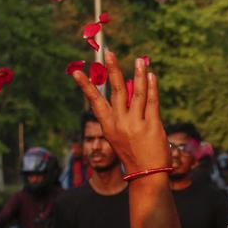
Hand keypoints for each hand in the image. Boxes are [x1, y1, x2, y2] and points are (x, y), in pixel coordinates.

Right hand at [72, 52, 168, 173]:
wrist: (147, 175)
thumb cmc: (133, 154)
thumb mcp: (120, 136)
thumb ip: (124, 114)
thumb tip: (131, 88)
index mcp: (108, 126)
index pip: (95, 101)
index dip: (86, 86)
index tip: (75, 72)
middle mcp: (120, 123)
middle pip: (117, 90)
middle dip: (113, 70)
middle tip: (109, 53)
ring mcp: (136, 124)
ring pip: (137, 93)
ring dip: (139, 74)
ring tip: (139, 60)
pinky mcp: (153, 126)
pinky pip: (152, 101)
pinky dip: (152, 87)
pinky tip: (151, 75)